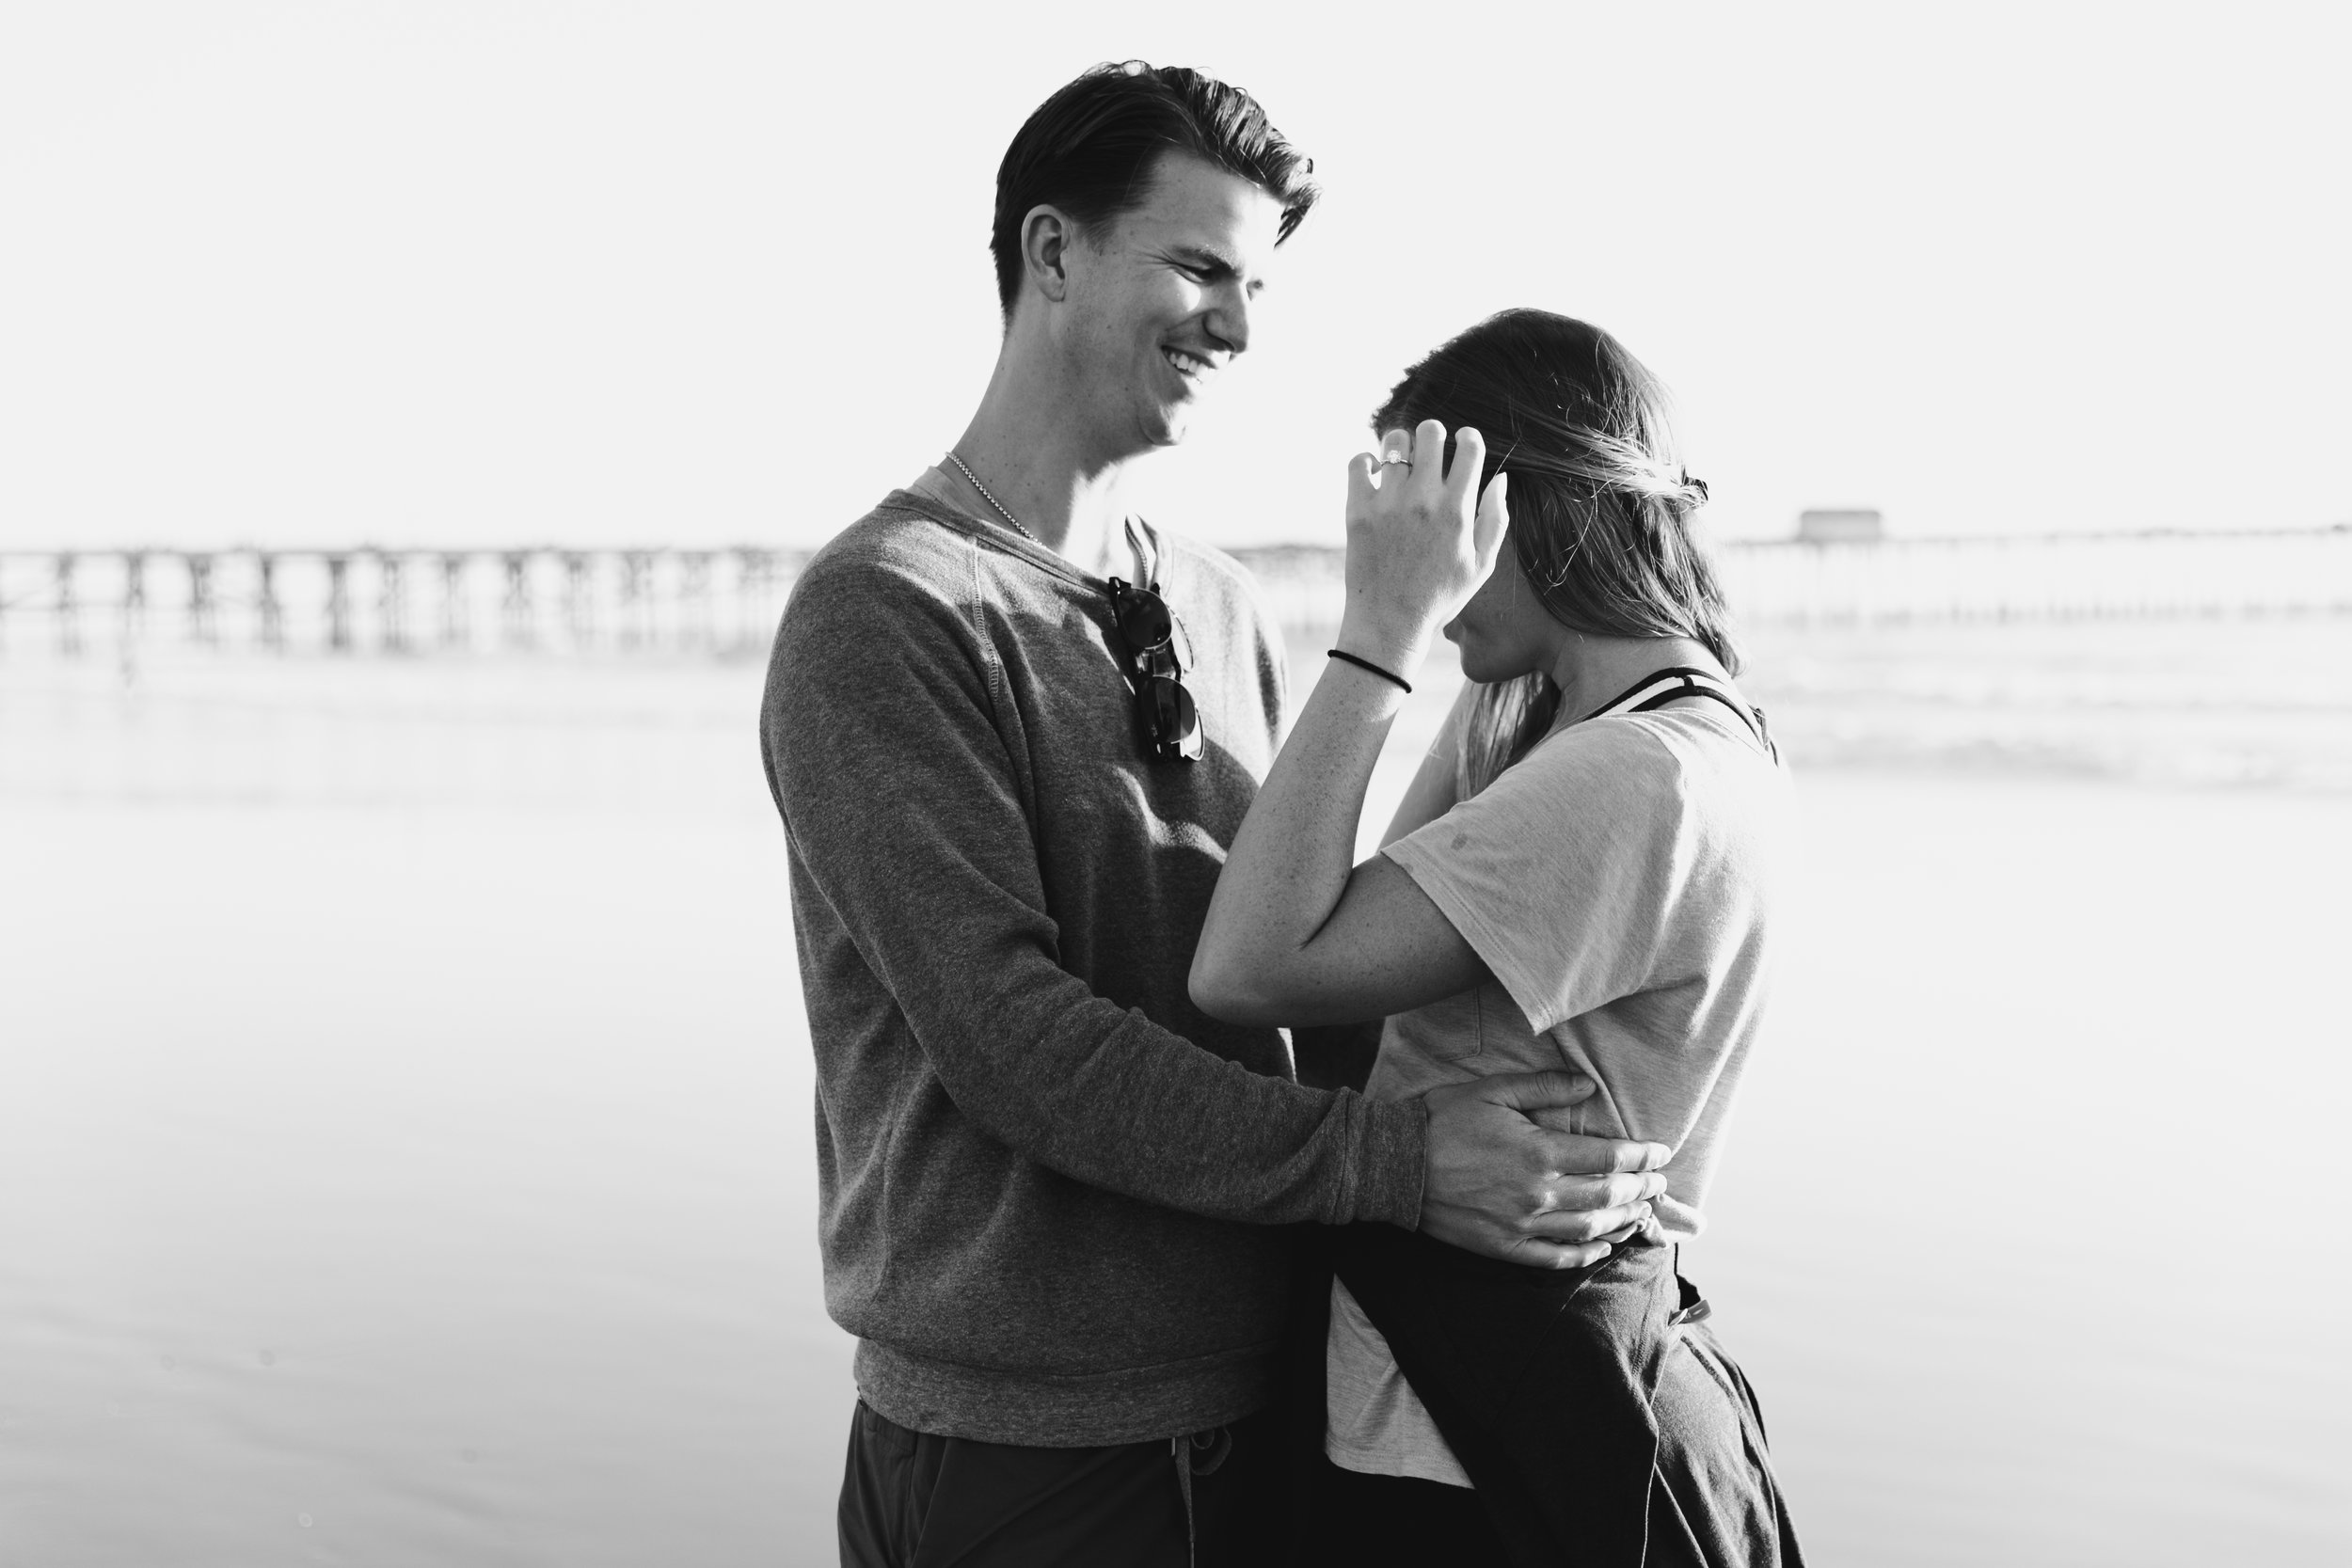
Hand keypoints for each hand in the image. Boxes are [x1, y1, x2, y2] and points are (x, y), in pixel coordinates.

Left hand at [1336, 419, 1508, 674]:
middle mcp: (1424, 500)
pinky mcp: (1358, 511)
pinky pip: (1358, 463)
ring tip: (1399, 462)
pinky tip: (1373, 475)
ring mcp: (1389, 504)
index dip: (1469, 437)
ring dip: (1399, 446)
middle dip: (1433, 434)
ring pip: (1393, 442)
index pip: (1470, 447)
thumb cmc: (1439, 597)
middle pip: (1430, 432)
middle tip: (1428, 451)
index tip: (1462, 443)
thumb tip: (1502, 477)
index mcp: (1458, 510)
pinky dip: (1366, 462)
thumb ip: (1496, 518)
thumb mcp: (1481, 565)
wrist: (1390, 625)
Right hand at [1418, 1070, 1672, 1269]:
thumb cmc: (1441, 1121)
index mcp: (1539, 1152)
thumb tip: (1587, 1087)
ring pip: (1590, 1229)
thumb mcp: (1492, 1091)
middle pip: (1608, 1195)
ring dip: (1623, 1221)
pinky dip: (1585, 1256)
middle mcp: (1539, 1194)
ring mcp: (1523, 1226)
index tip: (1661, 1152)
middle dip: (1642, 1189)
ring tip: (1644, 1211)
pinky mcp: (1504, 1247)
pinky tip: (1603, 1248)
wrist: (1395, 1165)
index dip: (1642, 1155)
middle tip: (1662, 1183)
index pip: (1609, 1158)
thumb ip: (1543, 1087)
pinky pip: (1556, 1259)